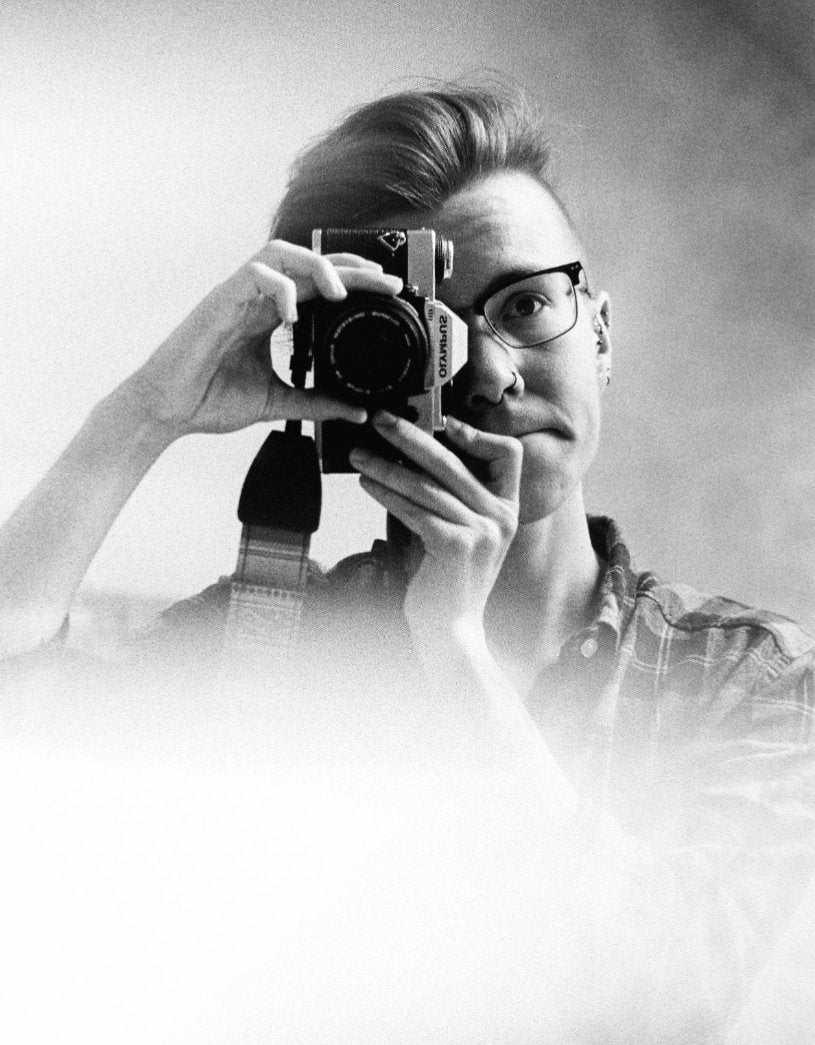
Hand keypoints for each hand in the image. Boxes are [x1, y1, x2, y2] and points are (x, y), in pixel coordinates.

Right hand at [120, 240, 402, 437]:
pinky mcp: (220, 300)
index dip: (354, 282)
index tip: (388, 294)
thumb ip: (315, 403)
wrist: (167, 410)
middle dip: (351, 267)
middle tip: (386, 282)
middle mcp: (258, 299)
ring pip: (283, 254)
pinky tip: (291, 313)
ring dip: (317, 266)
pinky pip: (254, 275)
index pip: (319, 285)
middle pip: (311, 263)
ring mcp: (238, 295)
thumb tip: (357, 410)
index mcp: (270, 315)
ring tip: (339, 293)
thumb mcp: (276, 403)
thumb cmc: (210, 399)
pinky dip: (278, 288)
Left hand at [349, 411, 521, 644]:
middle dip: (411, 436)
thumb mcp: (462, 531)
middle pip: (453, 461)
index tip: (443, 422)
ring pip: (426, 485)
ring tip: (359, 456)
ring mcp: (481, 532)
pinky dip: (386, 494)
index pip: (508, 454)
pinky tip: (366, 485)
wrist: (452, 629)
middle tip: (381, 420)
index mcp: (507, 507)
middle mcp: (500, 517)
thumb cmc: (448, 577)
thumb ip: (451, 495)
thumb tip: (410, 450)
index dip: (477, 434)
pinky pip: (414, 510)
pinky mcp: (456, 546)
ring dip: (386, 466)